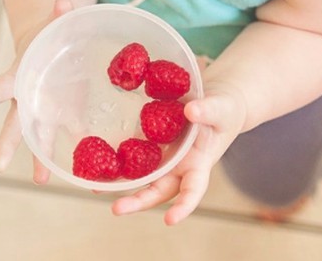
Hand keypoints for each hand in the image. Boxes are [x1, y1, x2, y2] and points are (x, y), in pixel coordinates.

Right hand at [0, 0, 74, 183]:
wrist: (49, 46)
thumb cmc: (45, 35)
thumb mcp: (51, 23)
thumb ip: (57, 15)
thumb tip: (64, 2)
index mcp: (20, 74)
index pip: (1, 85)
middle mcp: (27, 99)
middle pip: (13, 125)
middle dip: (6, 144)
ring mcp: (44, 110)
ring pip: (37, 138)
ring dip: (39, 159)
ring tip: (41, 181)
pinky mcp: (65, 114)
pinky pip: (67, 134)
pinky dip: (75, 147)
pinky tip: (80, 169)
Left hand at [111, 79, 247, 224]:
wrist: (216, 100)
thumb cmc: (225, 109)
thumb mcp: (222, 109)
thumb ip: (209, 111)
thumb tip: (191, 112)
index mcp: (199, 164)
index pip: (193, 190)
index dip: (183, 207)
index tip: (169, 220)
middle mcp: (179, 166)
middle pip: (158, 190)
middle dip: (138, 202)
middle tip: (116, 209)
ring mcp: (164, 156)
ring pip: (141, 175)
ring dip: (121, 183)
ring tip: (96, 187)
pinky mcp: (151, 142)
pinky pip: (134, 153)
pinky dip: (118, 158)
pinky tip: (97, 159)